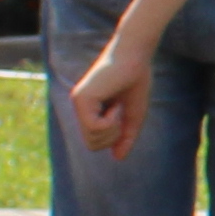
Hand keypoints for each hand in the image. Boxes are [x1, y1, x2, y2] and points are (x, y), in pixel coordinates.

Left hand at [66, 39, 155, 162]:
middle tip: (120, 113)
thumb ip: (125, 137)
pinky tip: (115, 105)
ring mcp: (79, 101)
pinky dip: (110, 122)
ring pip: (92, 138)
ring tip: (118, 106)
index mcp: (88, 109)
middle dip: (112, 136)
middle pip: (92, 144)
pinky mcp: (82, 98)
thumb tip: (117, 158)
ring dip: (112, 128)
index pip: (94, 142)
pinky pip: (95, 127)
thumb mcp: (133, 116)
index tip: (122, 116)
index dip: (112, 138)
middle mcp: (80, 106)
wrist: (136, 56)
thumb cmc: (136, 81)